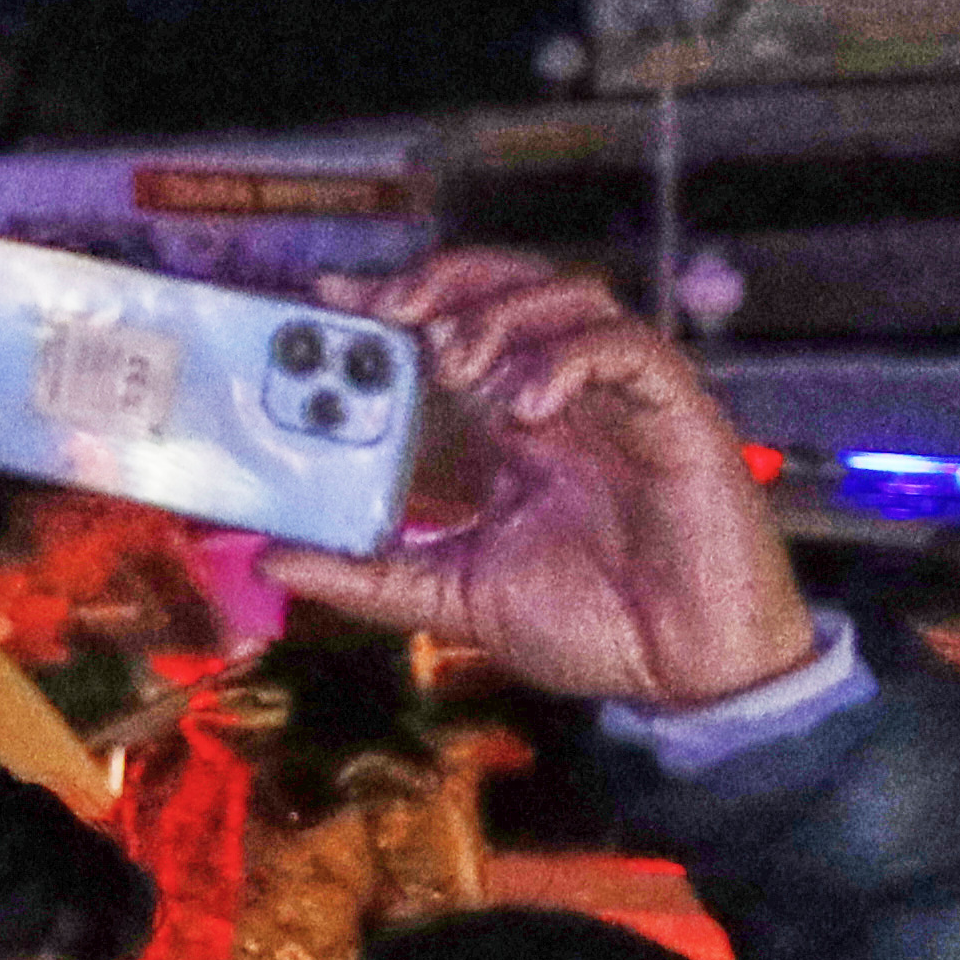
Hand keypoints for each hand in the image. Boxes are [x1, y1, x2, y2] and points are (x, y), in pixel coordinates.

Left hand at [265, 255, 812, 713]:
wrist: (687, 676)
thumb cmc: (592, 628)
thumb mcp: (453, 597)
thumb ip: (368, 573)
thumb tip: (272, 558)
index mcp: (511, 429)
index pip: (451, 330)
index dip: (395, 301)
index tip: (331, 298)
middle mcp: (565, 399)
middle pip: (509, 288)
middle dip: (443, 283)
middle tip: (389, 311)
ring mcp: (623, 402)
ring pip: (570, 297)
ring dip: (501, 314)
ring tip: (458, 365)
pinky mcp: (678, 415)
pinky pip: (628, 347)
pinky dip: (568, 357)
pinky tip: (526, 405)